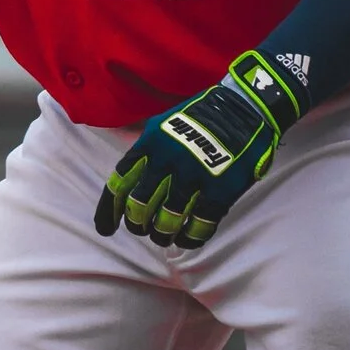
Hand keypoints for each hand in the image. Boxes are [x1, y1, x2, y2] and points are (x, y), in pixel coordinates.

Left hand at [96, 50, 301, 248]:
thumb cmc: (198, 119)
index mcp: (149, 144)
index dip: (109, 210)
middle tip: (140, 229)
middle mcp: (167, 161)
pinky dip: (191, 238)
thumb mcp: (161, 125)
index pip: (120, 183)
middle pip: (139, 205)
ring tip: (163, 237)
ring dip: (161, 234)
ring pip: (166, 220)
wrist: (242, 109)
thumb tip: (125, 183)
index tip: (106, 228)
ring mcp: (194, 177)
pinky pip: (199, 225)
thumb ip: (144, 152)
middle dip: (137, 223)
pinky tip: (187, 240)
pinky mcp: (220, 190)